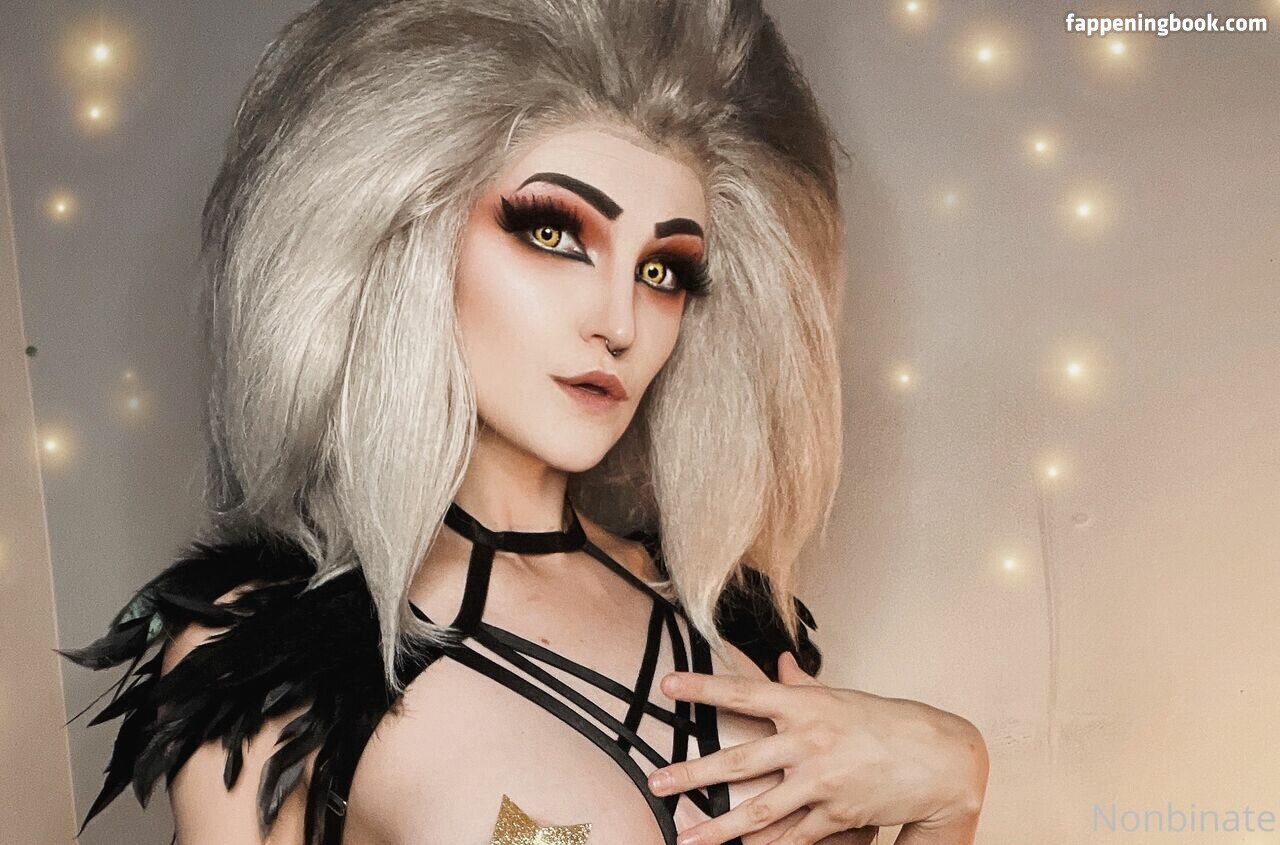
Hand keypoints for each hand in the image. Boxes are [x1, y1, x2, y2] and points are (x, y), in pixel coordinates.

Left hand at [646, 651, 988, 844]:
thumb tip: (781, 663)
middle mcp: (808, 742)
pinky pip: (794, 836)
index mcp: (806, 705)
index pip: (743, 690)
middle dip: (692, 774)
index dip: (702, 687)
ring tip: (685, 839)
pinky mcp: (836, 814)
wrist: (941, 759)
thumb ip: (804, 685)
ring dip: (717, 828)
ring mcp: (820, 782)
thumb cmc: (889, 723)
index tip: (667, 686)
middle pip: (738, 761)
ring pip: (758, 811)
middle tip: (655, 783)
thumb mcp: (841, 697)